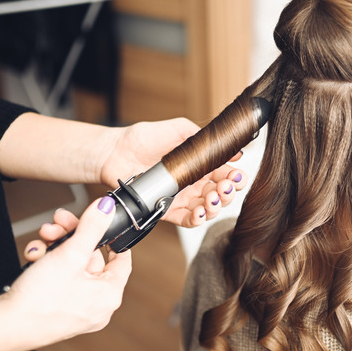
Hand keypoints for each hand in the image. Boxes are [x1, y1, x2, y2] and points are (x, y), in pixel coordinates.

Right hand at [4, 198, 131, 345]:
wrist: (4, 326)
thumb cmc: (40, 300)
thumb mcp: (70, 254)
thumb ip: (91, 227)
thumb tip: (106, 208)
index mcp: (109, 295)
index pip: (122, 259)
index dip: (112, 237)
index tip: (102, 223)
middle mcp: (96, 305)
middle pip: (90, 257)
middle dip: (71, 236)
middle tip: (58, 222)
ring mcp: (76, 308)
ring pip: (71, 265)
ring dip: (55, 246)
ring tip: (42, 238)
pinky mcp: (56, 308)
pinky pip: (58, 278)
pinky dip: (46, 264)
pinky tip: (33, 256)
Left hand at [97, 118, 247, 226]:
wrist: (115, 151)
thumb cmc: (144, 138)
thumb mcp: (179, 130)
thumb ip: (204, 139)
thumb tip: (233, 149)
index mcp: (200, 165)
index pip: (225, 174)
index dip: (234, 177)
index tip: (236, 175)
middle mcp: (193, 183)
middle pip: (220, 194)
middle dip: (227, 193)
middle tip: (224, 187)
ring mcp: (181, 198)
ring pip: (207, 209)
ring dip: (215, 207)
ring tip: (212, 199)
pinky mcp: (166, 209)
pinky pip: (187, 220)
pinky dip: (197, 219)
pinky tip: (200, 212)